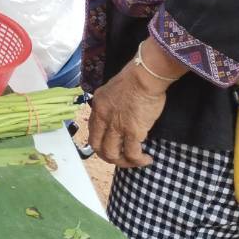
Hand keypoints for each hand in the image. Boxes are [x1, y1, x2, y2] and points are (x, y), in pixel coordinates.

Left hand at [86, 48, 174, 168]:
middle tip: (121, 158)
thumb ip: (111, 104)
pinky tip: (146, 159)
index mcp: (97, 106)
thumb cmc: (134, 78)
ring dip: (123, 162)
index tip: (112, 144)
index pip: (92, 130)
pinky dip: (138, 160)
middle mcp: (103, 117)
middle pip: (97, 146)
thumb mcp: (113, 90)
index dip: (100, 141)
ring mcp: (116, 126)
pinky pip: (132, 154)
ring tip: (135, 161)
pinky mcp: (132, 132)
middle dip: (108, 157)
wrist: (144, 75)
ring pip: (112, 154)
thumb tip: (118, 116)